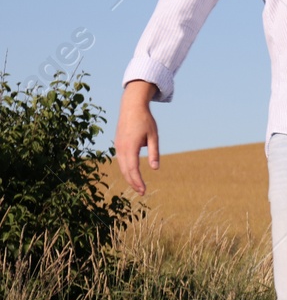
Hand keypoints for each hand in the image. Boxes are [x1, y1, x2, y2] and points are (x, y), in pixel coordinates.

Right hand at [114, 81, 159, 195]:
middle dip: (133, 182)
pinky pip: (121, 160)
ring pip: (122, 166)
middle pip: (126, 170)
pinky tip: (132, 174)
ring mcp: (118, 146)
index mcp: (130, 147)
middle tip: (142, 192)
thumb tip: (155, 168)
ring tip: (138, 186)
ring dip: (129, 177)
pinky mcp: (118, 144)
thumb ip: (154, 152)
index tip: (144, 190)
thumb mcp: (154, 136)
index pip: (133, 169)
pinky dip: (126, 169)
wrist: (131, 106)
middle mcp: (121, 148)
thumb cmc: (145, 120)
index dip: (138, 181)